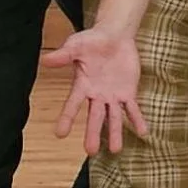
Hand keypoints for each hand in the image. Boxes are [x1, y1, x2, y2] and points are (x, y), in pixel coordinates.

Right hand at [42, 27, 146, 155]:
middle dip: (93, 133)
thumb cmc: (91, 41)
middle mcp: (96, 95)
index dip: (67, 118)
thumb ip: (63, 55)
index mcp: (82, 86)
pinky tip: (143, 132)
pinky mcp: (128, 92)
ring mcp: (113, 96)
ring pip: (114, 117)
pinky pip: (133, 108)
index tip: (60, 134)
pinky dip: (137, 119)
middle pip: (94, 117)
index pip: (72, 104)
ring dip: (115, 133)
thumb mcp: (76, 46)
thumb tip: (45, 60)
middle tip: (91, 152)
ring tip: (116, 150)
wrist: (114, 36)